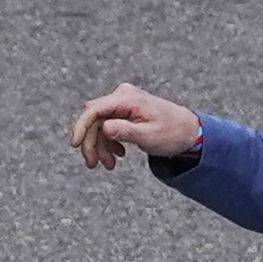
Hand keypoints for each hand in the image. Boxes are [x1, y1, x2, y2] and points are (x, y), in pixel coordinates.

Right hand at [69, 83, 200, 169]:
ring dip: (100, 147)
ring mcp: (122, 103)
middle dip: (92, 144)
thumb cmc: (171, 133)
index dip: (81, 127)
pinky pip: (106, 127)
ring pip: (98, 126)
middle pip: (94, 120)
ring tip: (109, 165)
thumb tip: (105, 127)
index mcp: (128, 99)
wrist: (187, 131)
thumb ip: (126, 131)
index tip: (75, 145)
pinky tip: (117, 155)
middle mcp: (122, 96)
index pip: (94, 110)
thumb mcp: (149, 135)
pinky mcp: (123, 111)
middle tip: (93, 165)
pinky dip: (108, 143)